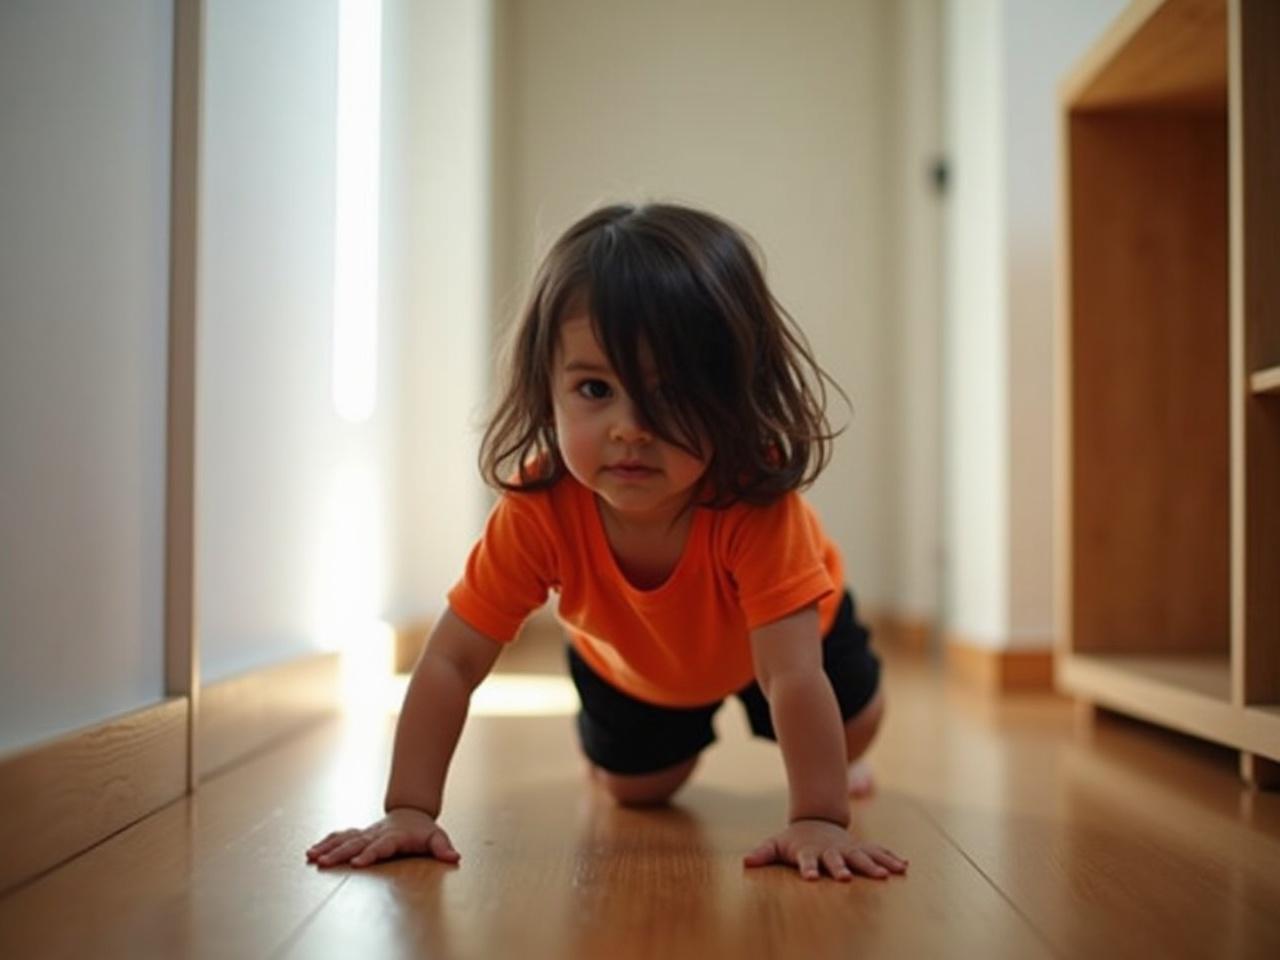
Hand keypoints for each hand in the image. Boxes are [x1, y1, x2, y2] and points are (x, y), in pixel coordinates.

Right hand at [306, 807, 460, 867]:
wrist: (412, 812)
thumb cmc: (423, 830)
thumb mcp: (437, 837)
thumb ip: (443, 848)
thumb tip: (455, 857)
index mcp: (394, 836)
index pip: (381, 847)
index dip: (370, 854)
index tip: (357, 864)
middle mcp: (376, 834)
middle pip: (356, 843)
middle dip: (339, 854)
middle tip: (323, 863)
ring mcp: (366, 832)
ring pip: (344, 839)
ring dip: (328, 847)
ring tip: (311, 857)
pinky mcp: (359, 834)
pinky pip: (340, 836)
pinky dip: (326, 842)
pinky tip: (312, 851)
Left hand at [743, 818, 907, 881]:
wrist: (816, 821)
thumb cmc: (795, 840)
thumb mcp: (776, 844)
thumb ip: (763, 853)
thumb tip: (746, 861)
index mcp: (810, 852)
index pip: (806, 862)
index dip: (807, 870)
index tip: (810, 879)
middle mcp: (831, 851)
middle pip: (837, 860)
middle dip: (842, 868)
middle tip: (846, 878)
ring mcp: (848, 848)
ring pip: (862, 856)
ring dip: (873, 865)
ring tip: (885, 875)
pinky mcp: (861, 848)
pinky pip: (878, 852)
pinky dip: (890, 858)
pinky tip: (903, 866)